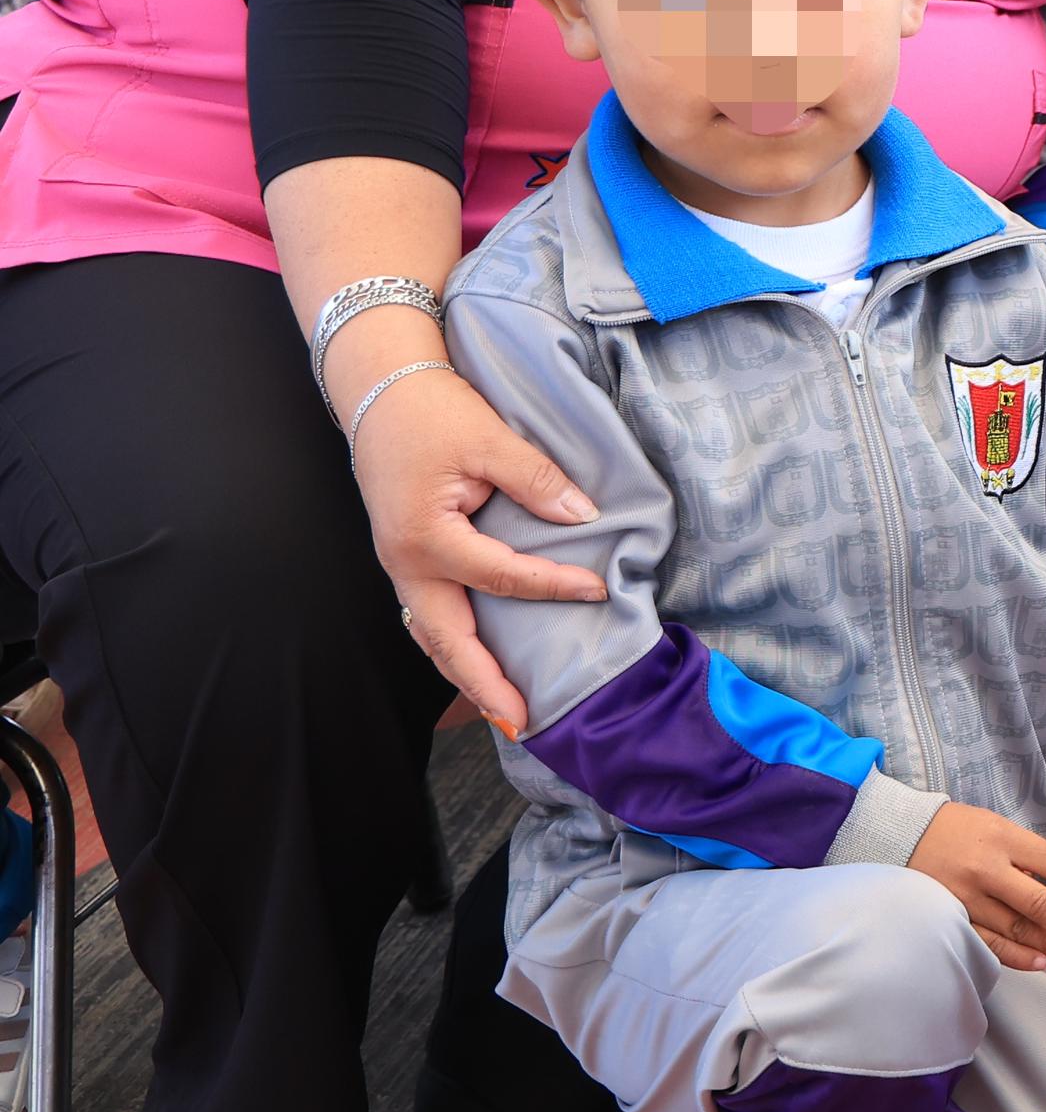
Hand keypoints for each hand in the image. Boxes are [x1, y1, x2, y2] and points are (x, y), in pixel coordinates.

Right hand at [358, 347, 606, 733]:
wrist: (381, 389)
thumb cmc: (433, 412)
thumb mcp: (491, 439)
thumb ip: (538, 481)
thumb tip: (584, 518)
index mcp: (425, 537)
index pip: (501, 576)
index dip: (553, 586)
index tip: (598, 589)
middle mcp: (405, 562)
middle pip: (446, 640)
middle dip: (483, 685)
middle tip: (522, 722)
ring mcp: (400, 565)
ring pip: (432, 635)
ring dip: (466, 674)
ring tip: (503, 713)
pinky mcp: (407, 559)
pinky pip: (429, 615)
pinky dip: (454, 647)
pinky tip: (480, 666)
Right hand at [913, 800, 1045, 970]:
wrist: (903, 836)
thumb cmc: (958, 830)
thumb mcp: (995, 826)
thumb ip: (1026, 853)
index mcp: (1000, 838)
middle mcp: (985, 870)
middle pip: (1039, 902)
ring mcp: (967, 898)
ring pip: (1016, 928)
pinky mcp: (952, 918)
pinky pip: (988, 943)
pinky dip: (1016, 955)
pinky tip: (1039, 962)